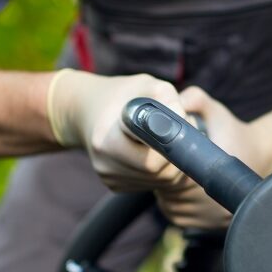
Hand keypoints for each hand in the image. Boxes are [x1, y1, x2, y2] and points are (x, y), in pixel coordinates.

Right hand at [46, 69, 187, 190]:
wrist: (89, 109)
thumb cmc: (122, 95)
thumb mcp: (145, 85)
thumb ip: (167, 98)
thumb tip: (183, 117)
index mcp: (106, 141)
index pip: (152, 159)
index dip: (171, 144)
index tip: (174, 128)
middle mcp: (105, 165)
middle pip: (159, 173)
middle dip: (176, 154)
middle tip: (178, 132)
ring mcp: (109, 178)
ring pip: (159, 181)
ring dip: (171, 162)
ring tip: (165, 137)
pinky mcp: (115, 185)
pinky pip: (150, 184)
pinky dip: (160, 169)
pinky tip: (152, 150)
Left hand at [154, 87, 271, 228]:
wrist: (262, 157)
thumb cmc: (234, 133)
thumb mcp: (216, 112)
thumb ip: (196, 100)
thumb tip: (177, 101)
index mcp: (209, 176)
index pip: (169, 178)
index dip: (164, 167)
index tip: (171, 158)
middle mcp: (210, 202)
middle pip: (168, 193)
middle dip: (165, 178)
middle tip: (175, 164)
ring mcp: (209, 218)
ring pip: (170, 206)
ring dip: (169, 194)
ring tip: (182, 176)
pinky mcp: (209, 227)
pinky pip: (179, 217)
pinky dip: (177, 205)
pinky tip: (186, 191)